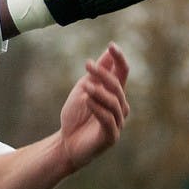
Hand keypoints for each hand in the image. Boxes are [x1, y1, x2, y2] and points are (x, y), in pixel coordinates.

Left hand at [58, 43, 130, 170]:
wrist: (66, 143)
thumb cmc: (76, 116)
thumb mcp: (83, 90)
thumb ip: (95, 75)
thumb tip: (108, 53)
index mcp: (115, 94)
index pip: (122, 73)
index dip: (119, 59)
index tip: (112, 45)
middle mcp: (120, 107)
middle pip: (117, 86)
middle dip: (103, 74)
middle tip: (87, 65)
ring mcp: (117, 122)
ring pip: (114, 103)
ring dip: (100, 92)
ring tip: (85, 86)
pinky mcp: (111, 136)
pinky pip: (108, 120)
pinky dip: (98, 109)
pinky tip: (87, 100)